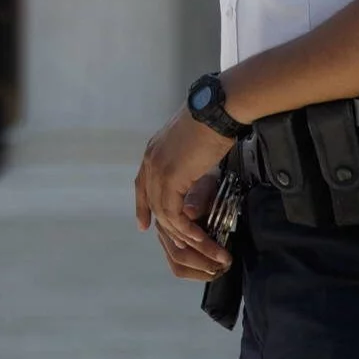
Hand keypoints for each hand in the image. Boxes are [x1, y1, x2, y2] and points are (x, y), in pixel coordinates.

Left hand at [134, 111, 233, 274]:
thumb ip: (187, 165)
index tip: (144, 225)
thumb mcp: (194, 147)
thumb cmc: (213, 122)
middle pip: (152, 203)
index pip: (141, 185)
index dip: (142, 206)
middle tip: (182, 246)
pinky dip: (187, 230)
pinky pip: (174, 214)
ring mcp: (157, 170)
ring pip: (164, 213)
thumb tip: (192, 180)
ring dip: (183, 235)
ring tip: (201, 248)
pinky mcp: (170, 179)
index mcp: (153, 151)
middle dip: (166, 228)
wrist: (217, 110)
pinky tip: (199, 239)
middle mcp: (150, 161)